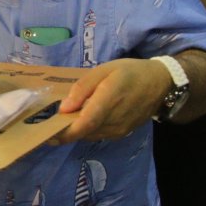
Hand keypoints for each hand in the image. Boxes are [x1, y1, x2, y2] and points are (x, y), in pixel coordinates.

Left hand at [53, 58, 170, 142]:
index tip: (46, 134)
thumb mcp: (104, 70)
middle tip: (47, 124)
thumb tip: (64, 108)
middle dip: (64, 131)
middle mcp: (114, 120)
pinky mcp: (122, 133)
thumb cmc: (129, 72)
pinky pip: (98, 135)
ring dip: (75, 131)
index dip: (64, 132)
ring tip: (61, 121)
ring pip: (90, 135)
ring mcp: (119, 130)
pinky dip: (87, 130)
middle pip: (84, 132)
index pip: (84, 124)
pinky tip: (80, 120)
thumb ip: (83, 88)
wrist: (159, 84)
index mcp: (108, 100)